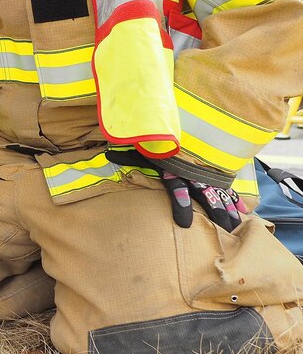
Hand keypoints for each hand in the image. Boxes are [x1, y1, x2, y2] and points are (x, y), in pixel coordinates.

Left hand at [105, 150, 246, 231]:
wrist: (178, 123)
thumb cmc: (158, 139)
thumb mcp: (143, 146)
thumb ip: (128, 153)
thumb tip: (109, 154)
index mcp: (174, 168)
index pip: (178, 188)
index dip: (181, 205)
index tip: (184, 224)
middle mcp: (193, 172)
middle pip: (206, 195)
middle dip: (215, 212)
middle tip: (222, 230)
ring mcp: (205, 172)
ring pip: (220, 193)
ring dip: (228, 209)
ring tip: (235, 227)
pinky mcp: (213, 171)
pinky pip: (227, 186)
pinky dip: (235, 198)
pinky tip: (244, 213)